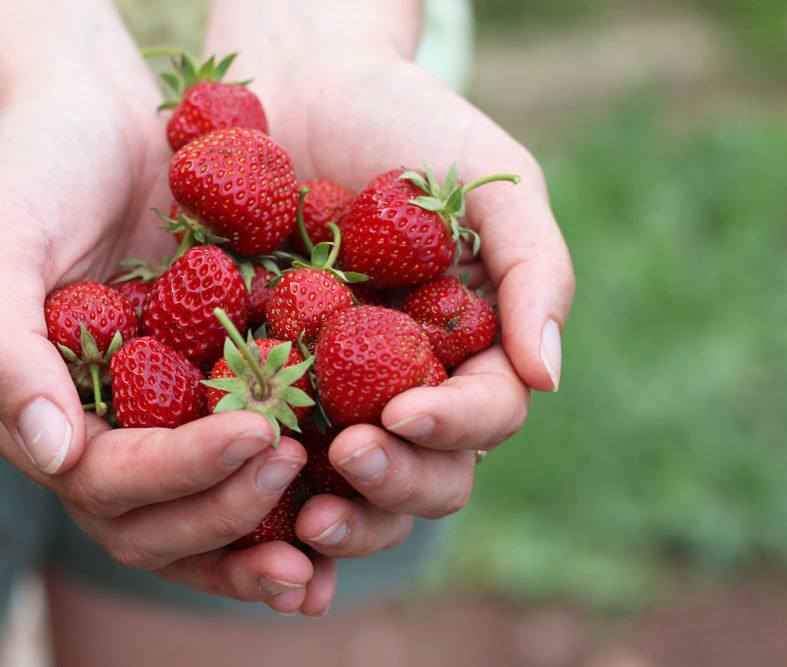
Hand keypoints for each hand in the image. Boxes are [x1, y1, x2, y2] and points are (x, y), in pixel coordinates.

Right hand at [0, 38, 331, 614]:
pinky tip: (351, 487)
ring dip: (264, 531)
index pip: (105, 482)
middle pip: (156, 524)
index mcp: (35, 416)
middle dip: (229, 511)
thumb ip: (4, 350)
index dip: (181, 473)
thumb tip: (52, 456)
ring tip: (338, 525)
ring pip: (204, 514)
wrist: (97, 112)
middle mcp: (94, 435)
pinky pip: (247, 457)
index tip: (261, 434)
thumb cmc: (32, 167)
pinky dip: (291, 490)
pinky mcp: (209, 388)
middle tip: (300, 466)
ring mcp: (154, 419)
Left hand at [207, 2, 574, 554]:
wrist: (299, 85)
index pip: (484, 416)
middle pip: (427, 475)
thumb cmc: (409, 126)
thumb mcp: (495, 184)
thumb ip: (534, 273)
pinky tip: (238, 489)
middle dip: (396, 483)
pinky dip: (262, 485)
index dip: (454, 428)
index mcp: (471, 351)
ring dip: (341, 512)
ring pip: (355, 487)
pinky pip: (270, 451)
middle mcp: (408, 386)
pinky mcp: (264, 386)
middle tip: (349, 460)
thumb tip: (548, 379)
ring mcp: (336, 395)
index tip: (406, 413)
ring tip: (302, 510)